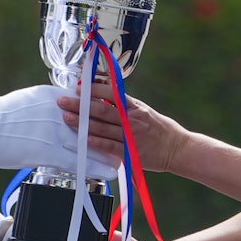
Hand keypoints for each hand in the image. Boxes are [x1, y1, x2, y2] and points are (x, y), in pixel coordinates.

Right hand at [0, 85, 120, 177]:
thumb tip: (61, 106)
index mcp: (51, 96)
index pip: (85, 102)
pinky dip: (96, 166)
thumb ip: (48, 104)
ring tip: (126, 156)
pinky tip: (110, 171)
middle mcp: (56, 110)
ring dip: (110, 149)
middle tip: (130, 137)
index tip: (117, 118)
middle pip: (92, 121)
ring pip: (90, 141)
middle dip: (112, 130)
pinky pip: (78, 160)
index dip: (103, 111)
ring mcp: (52, 131)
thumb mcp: (27, 101)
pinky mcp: (46, 151)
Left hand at [58, 93, 187, 173]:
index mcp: (134, 107)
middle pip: (102, 110)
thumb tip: (102, 92)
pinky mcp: (130, 153)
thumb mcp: (142, 110)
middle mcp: (131, 119)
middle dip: (80, 106)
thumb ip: (123, 103)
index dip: (94, 90)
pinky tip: (84, 139)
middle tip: (63, 102)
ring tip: (67, 118)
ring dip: (83, 123)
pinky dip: (97, 142)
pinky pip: (110, 146)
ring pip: (103, 128)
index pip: (111, 94)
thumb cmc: (158, 128)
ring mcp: (130, 136)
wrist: (177, 148)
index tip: (78, 88)